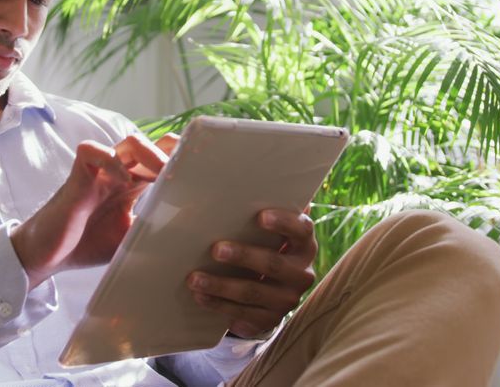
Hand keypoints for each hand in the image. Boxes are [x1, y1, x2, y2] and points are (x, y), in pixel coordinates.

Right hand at [11, 133, 178, 288]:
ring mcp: (99, 171)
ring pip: (129, 141)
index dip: (182, 161)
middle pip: (154, 145)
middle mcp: (120, 172)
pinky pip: (93, 150)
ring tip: (161, 173)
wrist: (47, 257)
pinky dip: (111, 161)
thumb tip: (192, 232)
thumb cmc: (87, 245)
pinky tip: (123, 182)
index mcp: (134, 185)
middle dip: (173, 155)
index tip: (204, 174)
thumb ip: (155, 228)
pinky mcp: (77, 175)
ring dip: (150, 153)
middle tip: (188, 173)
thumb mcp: (131, 239)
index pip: (163, 160)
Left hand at [187, 208, 316, 338]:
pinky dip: (218, 304)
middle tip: (216, 249)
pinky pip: (242, 313)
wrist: (271, 294)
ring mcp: (287, 299)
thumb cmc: (263, 248)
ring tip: (194, 278)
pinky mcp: (270, 319)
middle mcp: (301, 273)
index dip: (283, 222)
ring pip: (253, 292)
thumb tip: (217, 179)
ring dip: (221, 285)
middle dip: (243, 256)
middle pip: (273, 264)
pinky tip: (200, 295)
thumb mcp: (266, 234)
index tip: (260, 216)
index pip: (301, 230)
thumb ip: (256, 212)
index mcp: (304, 245)